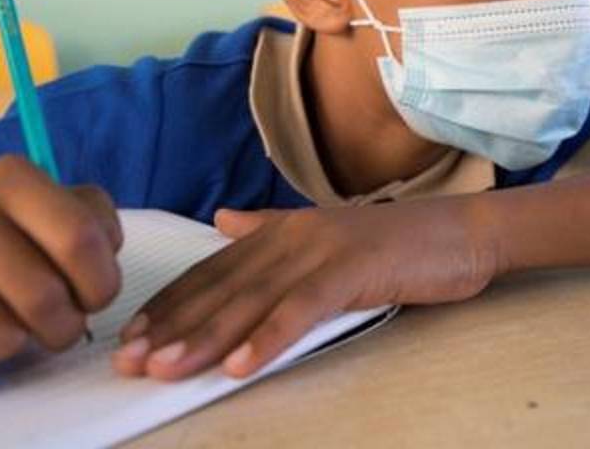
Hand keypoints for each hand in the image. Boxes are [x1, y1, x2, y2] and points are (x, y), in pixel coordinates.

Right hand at [0, 155, 122, 390]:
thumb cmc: (15, 235)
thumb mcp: (63, 208)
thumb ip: (97, 225)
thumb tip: (100, 263)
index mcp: (10, 177)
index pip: (79, 238)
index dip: (102, 283)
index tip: (95, 294)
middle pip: (42, 297)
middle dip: (67, 325)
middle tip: (59, 321)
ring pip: (0, 340)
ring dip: (22, 347)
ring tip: (14, 325)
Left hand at [111, 197, 497, 380]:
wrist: (460, 232)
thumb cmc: (395, 245)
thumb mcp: (322, 234)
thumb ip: (269, 228)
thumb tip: (223, 221)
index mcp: (279, 230)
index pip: (211, 271)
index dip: (169, 306)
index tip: (132, 339)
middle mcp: (290, 236)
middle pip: (220, 287)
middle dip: (171, 326)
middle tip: (129, 362)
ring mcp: (320, 251)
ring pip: (250, 300)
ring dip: (205, 336)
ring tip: (166, 369)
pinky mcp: (351, 270)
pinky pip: (301, 309)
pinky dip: (269, 337)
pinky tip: (241, 366)